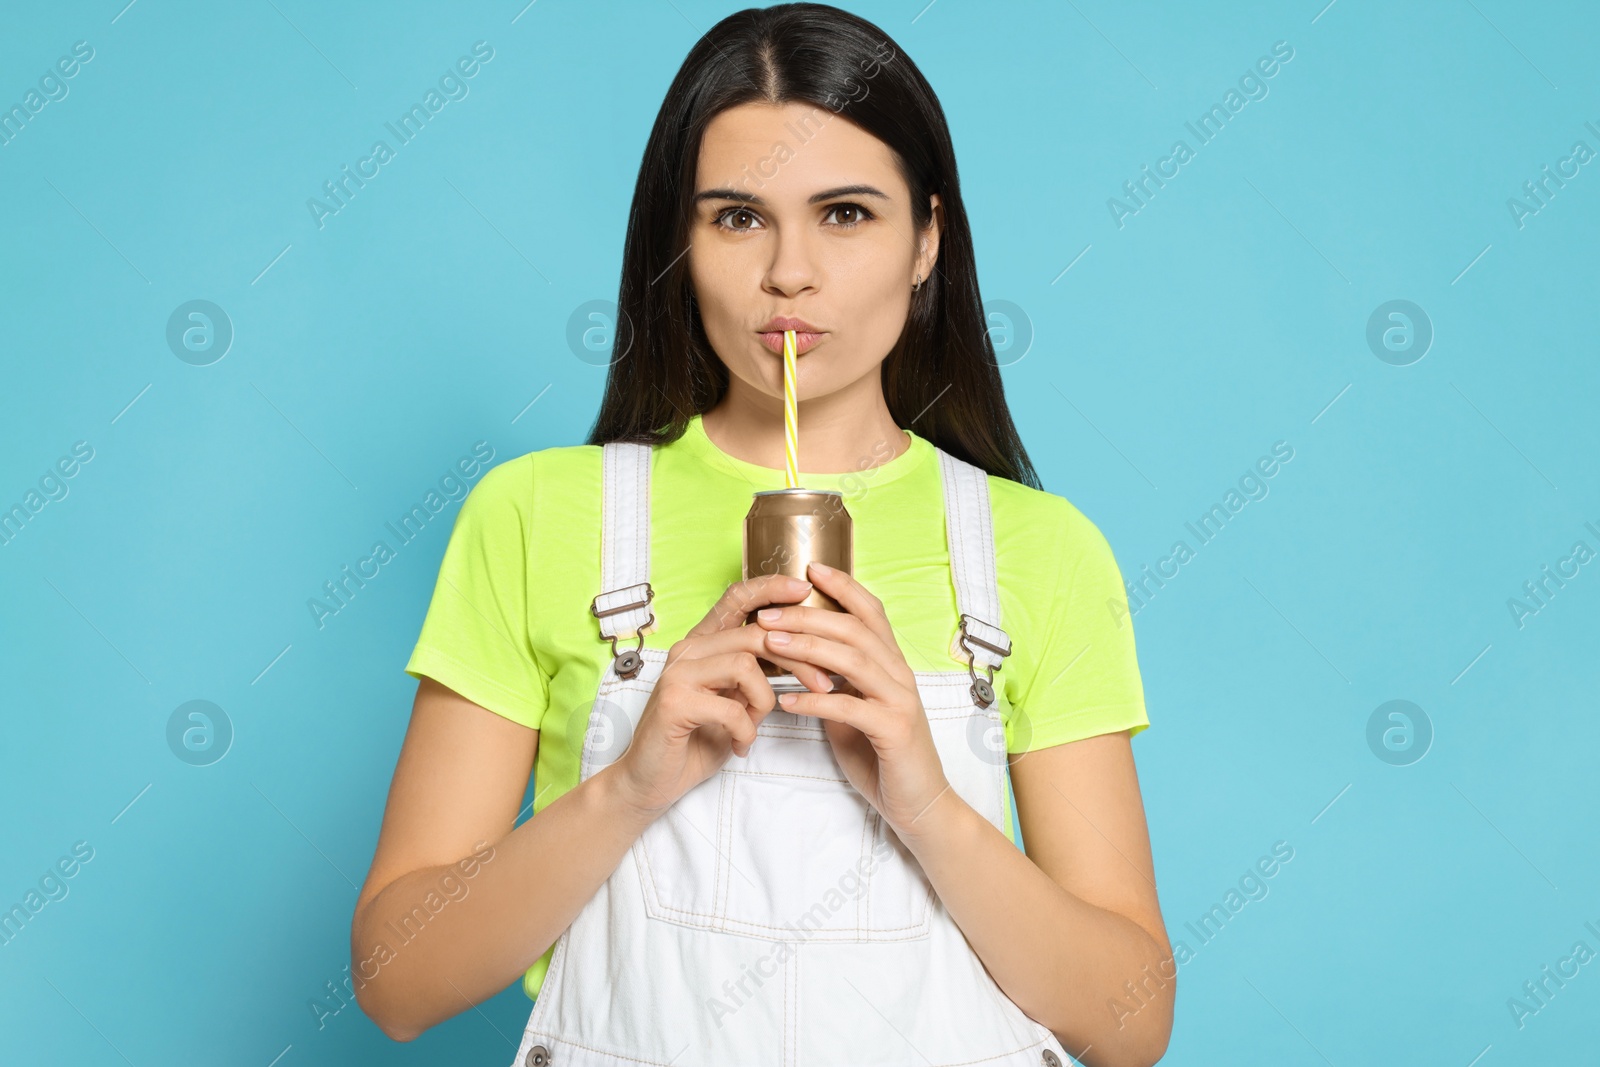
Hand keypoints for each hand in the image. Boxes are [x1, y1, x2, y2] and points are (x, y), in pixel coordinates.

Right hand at [608, 574, 814, 818]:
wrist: (652, 780)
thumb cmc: (697, 740)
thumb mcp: (734, 701)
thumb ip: (755, 676)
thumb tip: (804, 658)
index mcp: (703, 644)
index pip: (736, 598)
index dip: (770, 588)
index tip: (803, 589)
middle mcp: (687, 650)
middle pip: (754, 633)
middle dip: (798, 659)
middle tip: (822, 684)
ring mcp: (678, 673)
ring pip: (745, 664)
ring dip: (764, 700)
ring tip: (755, 725)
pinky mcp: (674, 702)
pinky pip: (731, 708)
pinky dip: (746, 730)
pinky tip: (740, 745)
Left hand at [752, 559, 955, 841]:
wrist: (917, 802)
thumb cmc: (882, 754)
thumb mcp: (856, 709)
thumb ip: (838, 682)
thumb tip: (802, 660)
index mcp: (892, 664)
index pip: (871, 611)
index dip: (843, 587)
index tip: (808, 570)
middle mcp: (900, 675)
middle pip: (855, 629)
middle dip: (808, 617)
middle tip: (767, 615)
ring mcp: (900, 701)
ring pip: (853, 660)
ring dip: (808, 649)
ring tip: (770, 645)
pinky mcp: (894, 731)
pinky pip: (850, 708)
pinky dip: (815, 702)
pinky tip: (786, 702)